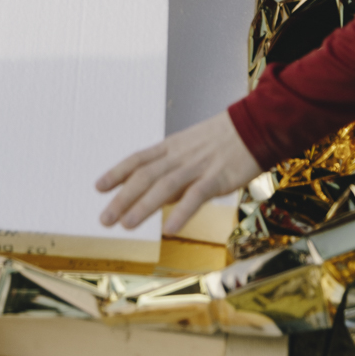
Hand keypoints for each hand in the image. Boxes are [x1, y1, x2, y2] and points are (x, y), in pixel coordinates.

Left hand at [97, 112, 260, 235]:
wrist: (255, 126)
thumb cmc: (224, 139)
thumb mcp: (192, 149)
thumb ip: (174, 171)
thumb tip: (156, 195)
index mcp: (172, 147)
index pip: (138, 159)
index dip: (117, 173)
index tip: (98, 187)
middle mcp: (180, 156)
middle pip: (145, 176)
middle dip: (123, 197)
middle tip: (105, 219)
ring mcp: (198, 166)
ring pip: (165, 186)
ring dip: (143, 206)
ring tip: (126, 225)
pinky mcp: (218, 178)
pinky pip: (196, 196)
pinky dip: (182, 212)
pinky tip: (169, 229)